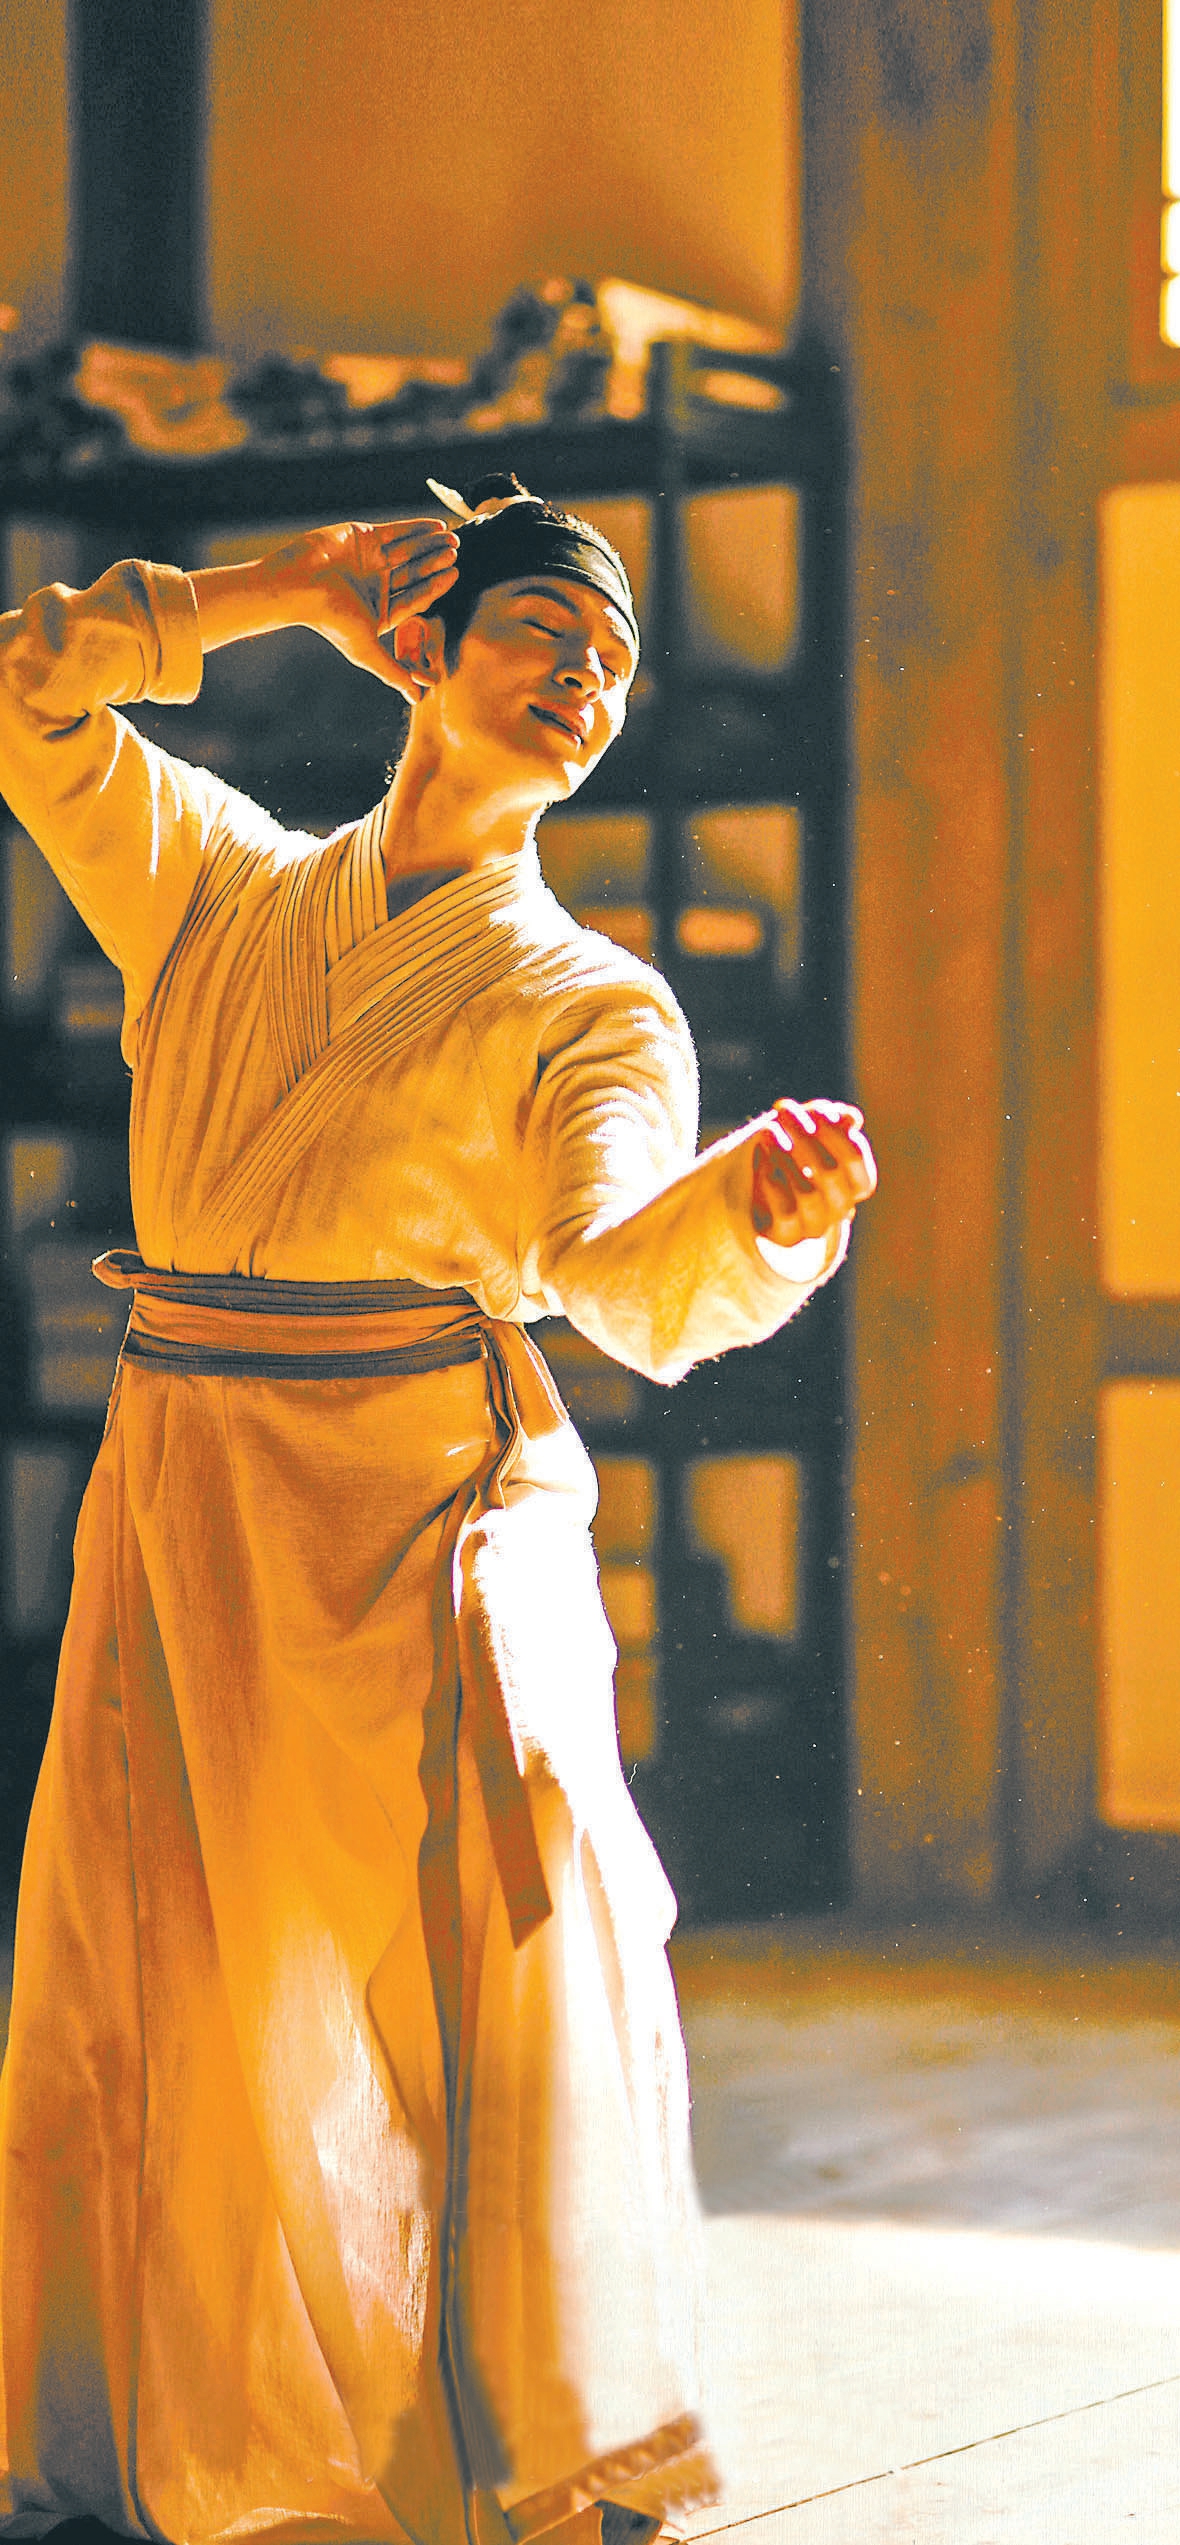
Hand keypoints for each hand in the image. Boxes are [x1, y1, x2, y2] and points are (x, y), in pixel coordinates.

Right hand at [190, 516, 459, 707]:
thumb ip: (395, 673)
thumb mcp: (368, 651)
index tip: (454, 575)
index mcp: (380, 609)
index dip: (435, 587)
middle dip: (435, 563)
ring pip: (408, 551)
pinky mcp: (363, 537)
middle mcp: (377, 585)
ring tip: (452, 539)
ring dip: (430, 545)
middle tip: (455, 553)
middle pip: (414, 573)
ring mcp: (371, 560)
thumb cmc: (331, 621)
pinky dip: (416, 529)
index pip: (415, 598)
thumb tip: (420, 700)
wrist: (298, 585)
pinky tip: (436, 526)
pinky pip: (396, 532)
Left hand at [751, 1098, 876, 1248]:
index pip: (854, 1156)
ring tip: (767, 1130)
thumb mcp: (816, 1136)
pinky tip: (760, 1155)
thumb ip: (834, 1124)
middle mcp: (841, 1207)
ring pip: (807, 1192)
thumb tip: (851, 1118)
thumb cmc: (800, 1158)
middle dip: (804, 1135)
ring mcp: (815, 1224)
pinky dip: (771, 1178)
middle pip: (829, 1171)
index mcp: (857, 1183)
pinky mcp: (787, 1233)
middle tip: (783, 1110)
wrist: (768, 1198)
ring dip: (784, 1155)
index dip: (834, 1130)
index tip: (814, 1109)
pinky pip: (782, 1209)